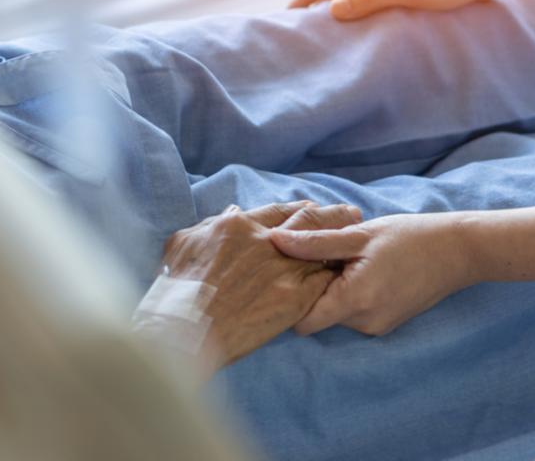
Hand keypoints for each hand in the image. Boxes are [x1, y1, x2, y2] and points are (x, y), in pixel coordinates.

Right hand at [160, 201, 361, 368]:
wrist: (185, 327)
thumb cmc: (176, 288)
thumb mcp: (183, 244)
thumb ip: (210, 225)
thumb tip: (233, 212)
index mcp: (239, 227)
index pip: (278, 212)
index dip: (298, 209)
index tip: (312, 207)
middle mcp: (266, 243)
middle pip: (309, 223)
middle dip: (332, 216)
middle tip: (351, 213)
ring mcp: (282, 270)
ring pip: (322, 249)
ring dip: (341, 242)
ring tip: (359, 235)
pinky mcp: (294, 299)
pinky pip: (324, 282)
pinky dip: (336, 274)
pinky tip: (347, 272)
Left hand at [270, 213, 474, 335]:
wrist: (459, 251)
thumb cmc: (410, 237)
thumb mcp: (359, 234)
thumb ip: (315, 241)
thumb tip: (275, 240)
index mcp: (355, 302)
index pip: (301, 321)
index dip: (289, 297)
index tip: (289, 270)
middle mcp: (364, 324)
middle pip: (317, 315)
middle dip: (311, 288)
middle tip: (318, 254)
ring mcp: (377, 327)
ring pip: (335, 313)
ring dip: (331, 288)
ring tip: (344, 258)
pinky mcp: (386, 323)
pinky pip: (353, 312)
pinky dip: (348, 293)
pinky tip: (360, 267)